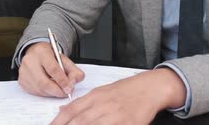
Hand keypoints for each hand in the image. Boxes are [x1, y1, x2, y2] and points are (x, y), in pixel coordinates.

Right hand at [18, 42, 84, 97]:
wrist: (35, 53)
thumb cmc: (50, 56)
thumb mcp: (64, 59)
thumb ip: (73, 70)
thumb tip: (73, 83)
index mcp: (42, 52)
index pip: (53, 69)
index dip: (62, 81)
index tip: (69, 88)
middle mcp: (29, 61)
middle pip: (44, 82)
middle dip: (57, 91)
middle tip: (66, 92)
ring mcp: (23, 72)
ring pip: (40, 89)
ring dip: (52, 93)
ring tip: (58, 89)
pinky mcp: (21, 81)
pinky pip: (35, 92)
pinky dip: (45, 93)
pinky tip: (49, 88)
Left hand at [51, 68, 185, 124]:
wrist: (149, 88)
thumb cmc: (125, 91)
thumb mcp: (101, 92)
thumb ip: (82, 103)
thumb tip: (62, 112)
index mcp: (95, 96)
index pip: (72, 110)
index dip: (59, 121)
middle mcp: (104, 105)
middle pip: (81, 120)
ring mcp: (117, 115)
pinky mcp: (130, 123)